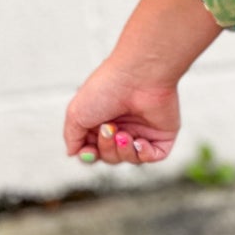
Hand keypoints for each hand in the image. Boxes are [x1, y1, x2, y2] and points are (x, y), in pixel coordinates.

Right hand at [63, 58, 180, 169]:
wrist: (138, 75)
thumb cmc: (106, 89)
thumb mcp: (76, 113)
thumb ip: (72, 137)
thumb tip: (74, 154)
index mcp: (102, 119)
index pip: (93, 150)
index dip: (90, 156)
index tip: (89, 152)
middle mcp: (123, 125)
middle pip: (110, 157)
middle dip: (106, 149)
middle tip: (110, 128)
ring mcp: (144, 129)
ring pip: (130, 159)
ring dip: (123, 152)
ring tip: (123, 133)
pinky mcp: (162, 132)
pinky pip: (154, 156)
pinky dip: (144, 154)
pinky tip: (139, 141)